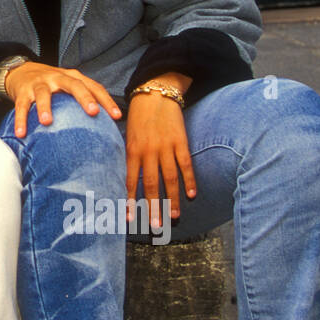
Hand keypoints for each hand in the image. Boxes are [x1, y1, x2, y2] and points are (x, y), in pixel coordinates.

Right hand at [3, 62, 120, 137]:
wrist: (20, 71)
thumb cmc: (51, 84)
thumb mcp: (68, 86)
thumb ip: (82, 100)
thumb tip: (104, 128)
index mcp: (72, 77)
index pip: (93, 87)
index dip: (106, 100)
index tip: (117, 116)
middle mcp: (57, 77)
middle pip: (73, 85)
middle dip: (84, 98)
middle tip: (93, 112)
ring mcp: (39, 83)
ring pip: (43, 94)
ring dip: (45, 108)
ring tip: (47, 122)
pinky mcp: (23, 91)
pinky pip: (21, 106)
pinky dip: (20, 119)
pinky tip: (21, 133)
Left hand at [125, 88, 195, 229]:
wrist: (156, 95)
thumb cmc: (139, 117)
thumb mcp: (128, 136)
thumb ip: (129, 157)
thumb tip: (128, 180)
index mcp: (132, 150)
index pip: (130, 180)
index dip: (130, 200)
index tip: (130, 218)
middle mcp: (148, 151)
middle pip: (151, 184)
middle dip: (153, 206)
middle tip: (156, 225)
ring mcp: (165, 147)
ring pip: (170, 178)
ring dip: (172, 198)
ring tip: (174, 215)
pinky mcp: (181, 142)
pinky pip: (185, 164)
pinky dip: (189, 180)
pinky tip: (191, 194)